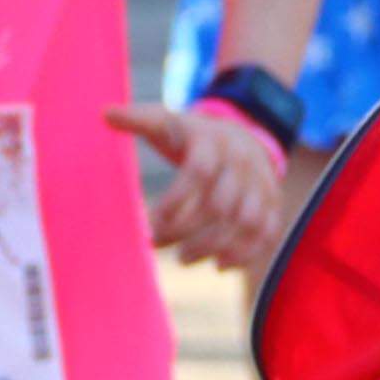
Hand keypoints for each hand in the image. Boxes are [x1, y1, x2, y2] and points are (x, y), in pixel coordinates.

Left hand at [107, 102, 282, 274]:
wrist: (244, 131)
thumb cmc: (193, 136)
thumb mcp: (169, 123)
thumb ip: (140, 120)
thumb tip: (106, 113)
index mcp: (214, 141)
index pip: (200, 172)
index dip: (176, 200)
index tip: (151, 220)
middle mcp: (243, 161)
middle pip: (221, 205)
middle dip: (187, 231)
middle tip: (158, 243)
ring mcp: (262, 182)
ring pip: (247, 222)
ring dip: (214, 246)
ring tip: (184, 258)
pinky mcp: (274, 201)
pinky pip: (268, 232)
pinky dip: (247, 254)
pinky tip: (220, 266)